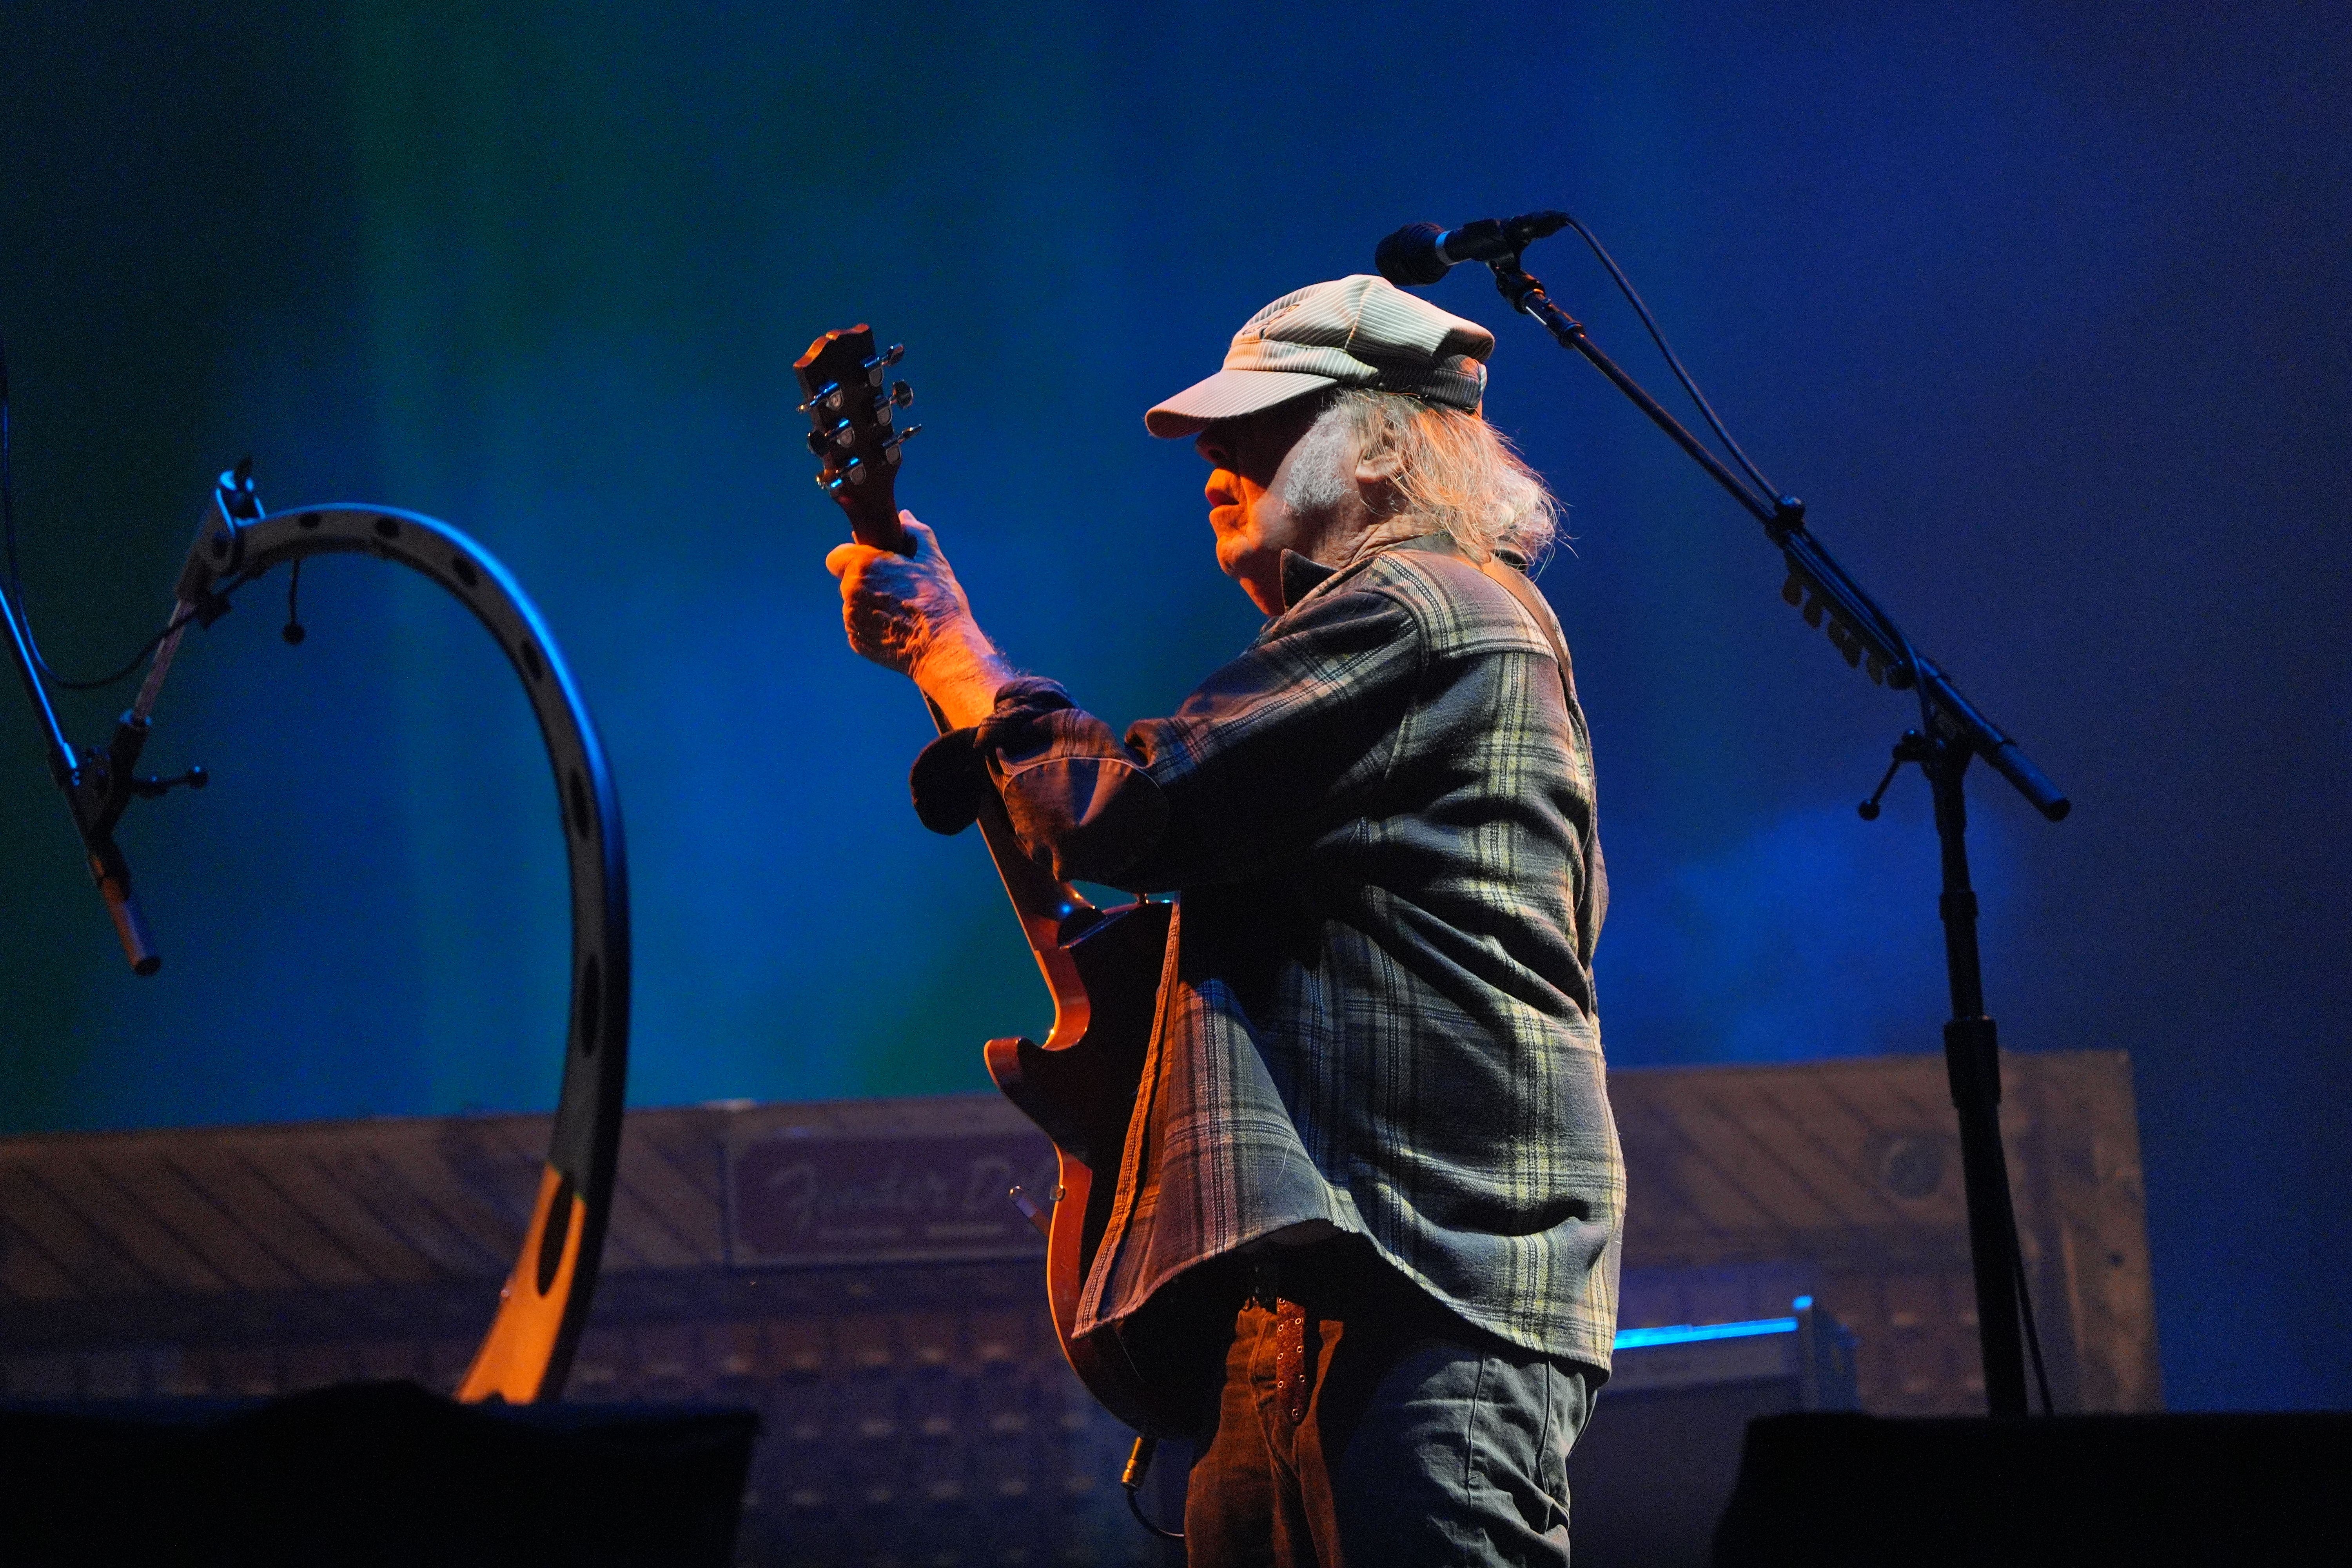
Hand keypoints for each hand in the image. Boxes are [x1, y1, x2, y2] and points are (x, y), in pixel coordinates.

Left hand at [825, 513, 1011, 726]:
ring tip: (902, 610)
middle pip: (849, 580)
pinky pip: (860, 626)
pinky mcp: (857, 642)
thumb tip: (905, 517)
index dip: (854, 556)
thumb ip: (915, 533)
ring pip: (854, 604)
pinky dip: (874, 625)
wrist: (942, 649)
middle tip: (898, 587)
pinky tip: (899, 628)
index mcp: (863, 566)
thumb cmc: (939, 602)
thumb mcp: (933, 561)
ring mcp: (851, 620)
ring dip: (871, 603)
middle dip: (868, 580)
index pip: (838, 555)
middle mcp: (850, 592)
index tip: (875, 563)